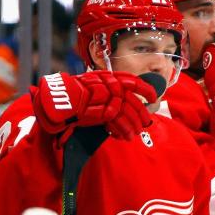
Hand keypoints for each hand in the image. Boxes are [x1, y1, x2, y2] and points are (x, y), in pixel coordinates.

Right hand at [31, 71, 156, 141]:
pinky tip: (124, 137)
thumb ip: (108, 91)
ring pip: (129, 114)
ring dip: (133, 126)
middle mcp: (111, 86)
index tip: (153, 96)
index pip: (132, 81)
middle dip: (142, 114)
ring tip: (134, 134)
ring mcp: (109, 98)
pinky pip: (119, 123)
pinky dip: (123, 131)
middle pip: (134, 102)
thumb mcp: (93, 85)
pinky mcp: (105, 111)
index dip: (146, 89)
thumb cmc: (74, 94)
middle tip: (146, 123)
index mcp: (109, 77)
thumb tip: (124, 101)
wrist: (61, 99)